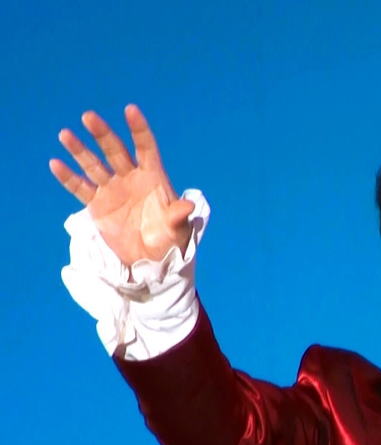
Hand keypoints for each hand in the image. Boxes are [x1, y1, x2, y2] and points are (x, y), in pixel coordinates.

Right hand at [50, 104, 193, 265]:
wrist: (150, 261)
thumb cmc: (169, 241)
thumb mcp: (177, 230)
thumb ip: (178, 216)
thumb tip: (187, 206)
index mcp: (153, 178)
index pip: (146, 147)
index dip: (138, 129)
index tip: (130, 110)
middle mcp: (131, 178)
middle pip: (115, 151)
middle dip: (102, 134)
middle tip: (89, 116)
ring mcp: (113, 190)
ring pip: (94, 165)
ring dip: (80, 150)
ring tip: (65, 135)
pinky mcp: (98, 204)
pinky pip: (81, 188)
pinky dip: (68, 177)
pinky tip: (56, 164)